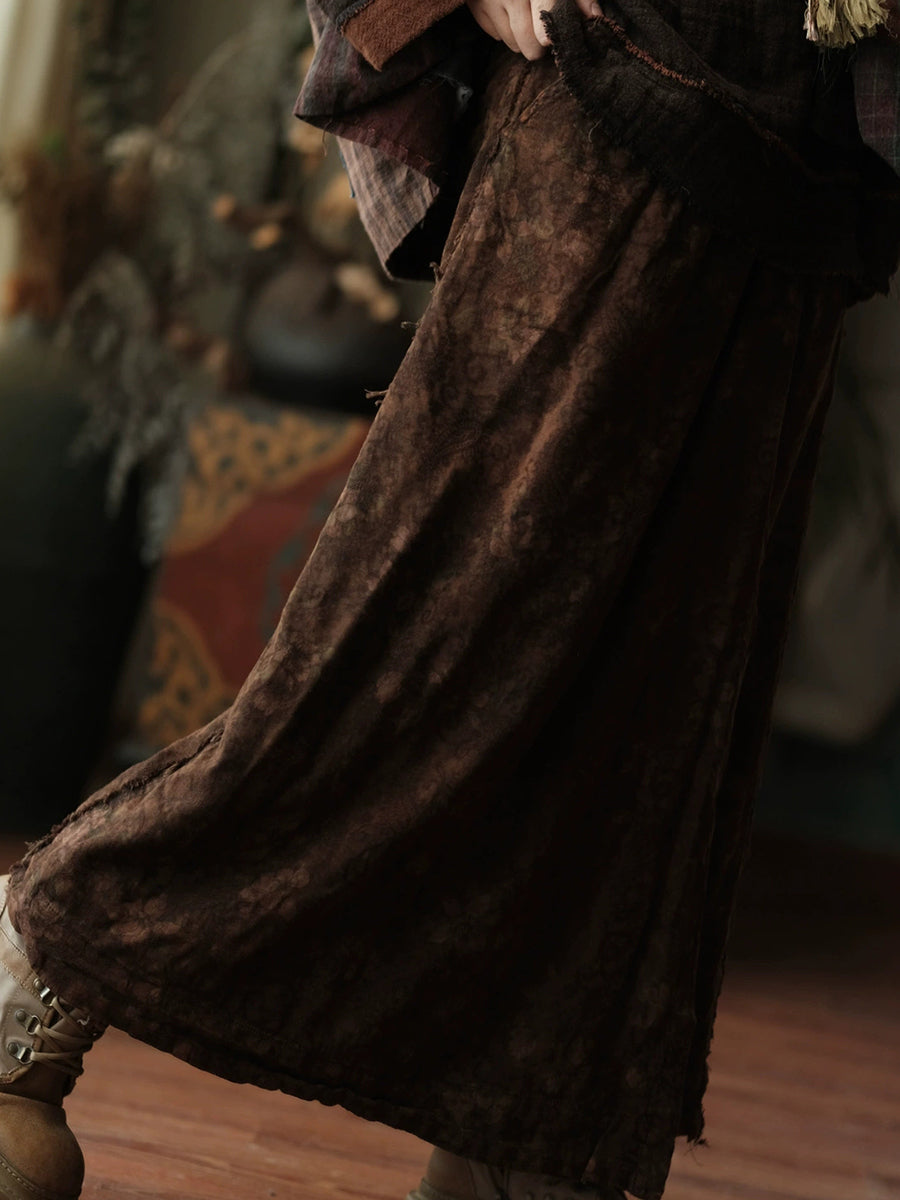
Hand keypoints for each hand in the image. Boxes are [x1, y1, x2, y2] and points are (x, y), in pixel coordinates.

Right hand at [466, 0, 600, 58]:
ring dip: (522, 39)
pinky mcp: (476, 5)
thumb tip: (594, 16)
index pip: (544, 11)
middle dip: (539, 46)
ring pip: (512, 43)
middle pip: (528, 41)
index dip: (548, 31)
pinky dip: (505, 30)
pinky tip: (510, 13)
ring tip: (527, 19)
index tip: (549, 40)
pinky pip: (495, 35)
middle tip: (545, 35)